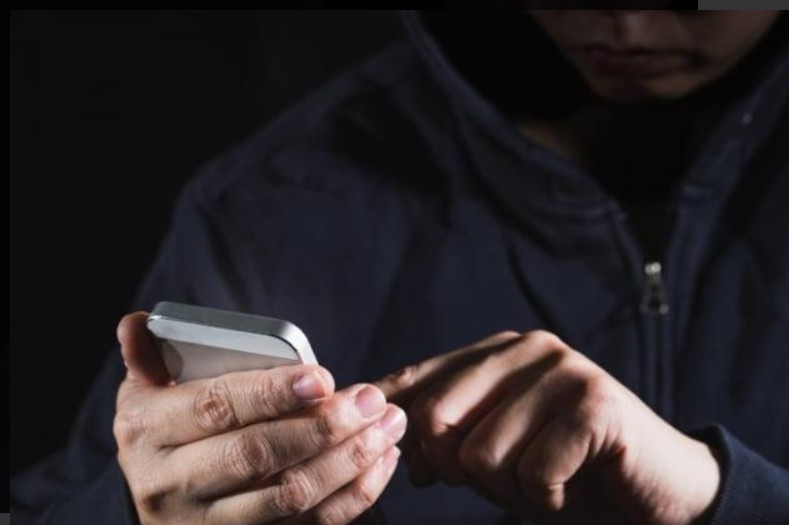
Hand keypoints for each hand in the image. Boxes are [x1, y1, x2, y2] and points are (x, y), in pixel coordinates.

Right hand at [115, 312, 405, 524]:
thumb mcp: (145, 391)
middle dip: (324, 427)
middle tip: (372, 400)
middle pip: (258, 456)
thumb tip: (133, 325)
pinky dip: (354, 495)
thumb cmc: (166, 427)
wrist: (162, 496)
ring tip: (388, 424)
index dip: (272, 393)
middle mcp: (173, 482)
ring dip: (350, 459)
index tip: (322, 378)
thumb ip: (148, 357)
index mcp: (149, 429)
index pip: (217, 407)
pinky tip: (381, 460)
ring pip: (290, 496)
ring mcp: (210, 522)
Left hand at [375, 331, 719, 524]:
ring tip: (547, 480)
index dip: (395, 426)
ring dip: (511, 490)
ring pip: (481, 453)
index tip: (402, 464)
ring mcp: (562, 370)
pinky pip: (534, 472)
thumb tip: (390, 440)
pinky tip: (574, 486)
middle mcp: (526, 348)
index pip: (416, 379)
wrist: (656, 491)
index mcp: (495, 351)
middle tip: (502, 480)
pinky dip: (548, 499)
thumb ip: (446, 438)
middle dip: (457, 469)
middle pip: (435, 417)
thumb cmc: (566, 469)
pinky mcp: (595, 403)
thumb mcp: (495, 452)